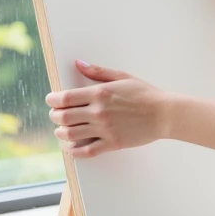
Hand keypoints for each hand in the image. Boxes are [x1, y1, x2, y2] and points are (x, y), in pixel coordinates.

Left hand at [46, 59, 171, 157]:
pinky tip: (71, 148)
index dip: (52, 100)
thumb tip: (78, 64)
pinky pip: (86, 151)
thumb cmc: (144, 93)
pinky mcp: (111, 143)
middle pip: (63, 117)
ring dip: (61, 133)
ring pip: (71, 135)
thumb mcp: (122, 76)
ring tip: (62, 130)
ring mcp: (104, 129)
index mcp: (100, 93)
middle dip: (54, 116)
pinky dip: (74, 151)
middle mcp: (99, 112)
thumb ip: (97, 71)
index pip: (65, 98)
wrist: (164, 114)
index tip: (51, 100)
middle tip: (55, 115)